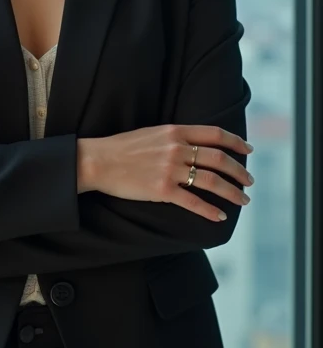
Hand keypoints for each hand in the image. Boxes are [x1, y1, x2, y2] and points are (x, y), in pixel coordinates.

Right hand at [80, 124, 253, 222]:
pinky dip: (209, 210)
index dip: (235, 142)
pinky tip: (219, 216)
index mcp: (175, 131)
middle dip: (239, 172)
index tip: (247, 150)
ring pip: (211, 181)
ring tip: (242, 200)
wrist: (98, 161)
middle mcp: (176, 148)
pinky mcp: (161, 190)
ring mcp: (169, 169)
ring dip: (231, 192)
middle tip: (249, 182)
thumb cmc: (121, 147)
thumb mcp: (152, 133)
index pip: (215, 134)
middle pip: (219, 159)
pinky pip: (192, 202)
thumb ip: (175, 137)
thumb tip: (196, 146)